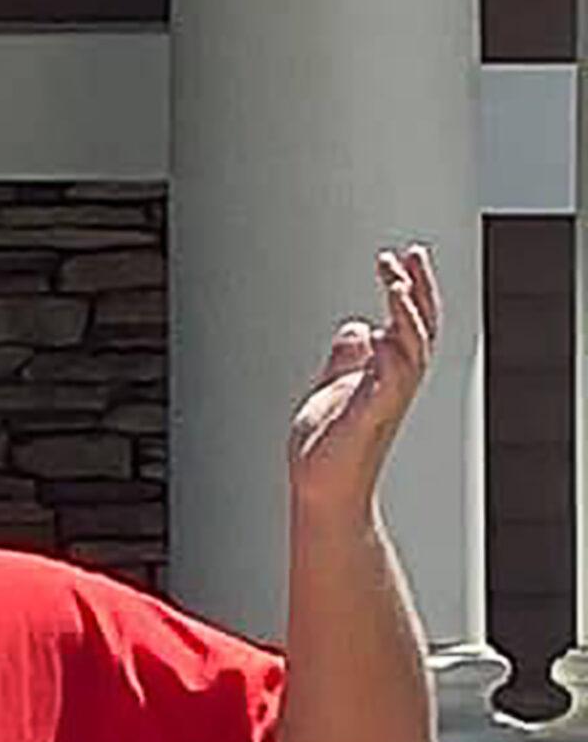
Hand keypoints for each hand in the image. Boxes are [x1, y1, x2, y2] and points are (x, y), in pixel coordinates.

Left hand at [288, 246, 438, 520]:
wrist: (322, 488)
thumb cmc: (328, 445)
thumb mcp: (334, 386)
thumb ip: (348, 357)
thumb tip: (358, 327)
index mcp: (386, 373)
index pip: (409, 321)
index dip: (410, 287)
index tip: (401, 255)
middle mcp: (394, 383)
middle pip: (420, 327)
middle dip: (417, 289)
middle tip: (409, 253)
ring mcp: (385, 400)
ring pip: (413, 349)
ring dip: (407, 315)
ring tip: (396, 283)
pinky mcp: (369, 418)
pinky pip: (390, 382)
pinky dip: (390, 357)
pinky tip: (382, 333)